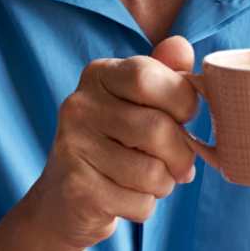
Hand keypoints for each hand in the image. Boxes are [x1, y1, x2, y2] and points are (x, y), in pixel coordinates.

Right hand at [0, 35, 198, 250]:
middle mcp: (80, 105)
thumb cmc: (116, 140)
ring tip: (151, 179)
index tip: (185, 115)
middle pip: (157, 128)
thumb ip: (165, 72)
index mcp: (99, 74)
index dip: (181, 99)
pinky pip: (139, 203)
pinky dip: (145, 205)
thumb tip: (181, 45)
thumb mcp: (139, 100)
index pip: (147, 76)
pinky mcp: (76, 190)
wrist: (64, 199)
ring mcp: (73, 147)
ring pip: (152, 172)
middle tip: (179, 162)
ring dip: (164, 183)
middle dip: (181, 153)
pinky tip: (127, 196)